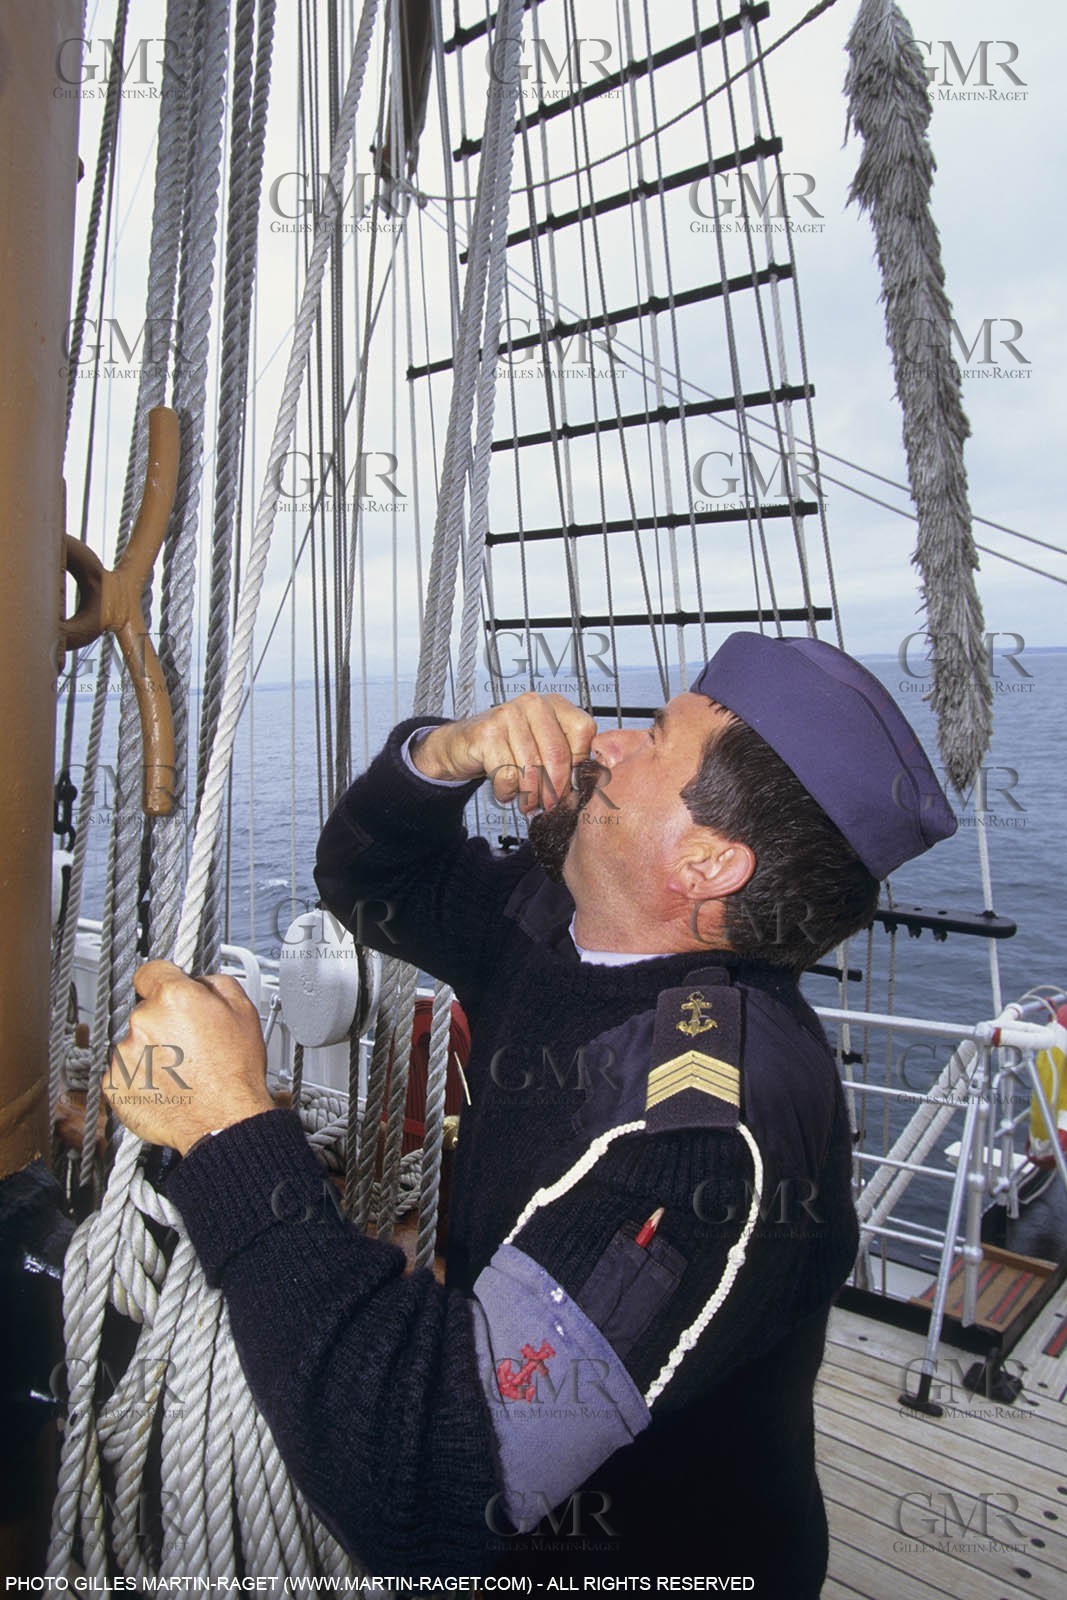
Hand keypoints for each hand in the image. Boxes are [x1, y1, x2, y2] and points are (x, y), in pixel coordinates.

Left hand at [105, 960, 274, 1153]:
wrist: (224, 1120)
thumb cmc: (235, 1072)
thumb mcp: (244, 1011)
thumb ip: (216, 983)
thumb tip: (199, 981)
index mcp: (173, 998)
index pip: (150, 971)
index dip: (164, 980)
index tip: (167, 989)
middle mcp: (143, 1021)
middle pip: (146, 1009)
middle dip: (164, 1021)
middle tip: (190, 1042)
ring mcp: (125, 1054)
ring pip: (134, 1041)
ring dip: (152, 1050)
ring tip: (181, 1068)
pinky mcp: (115, 1083)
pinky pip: (124, 1070)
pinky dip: (140, 1076)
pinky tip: (167, 1083)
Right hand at [412, 692, 596, 813]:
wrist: (464, 745)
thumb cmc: (509, 747)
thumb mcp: (543, 746)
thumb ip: (567, 758)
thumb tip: (586, 786)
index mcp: (556, 705)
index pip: (583, 732)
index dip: (578, 765)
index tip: (571, 786)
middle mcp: (534, 704)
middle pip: (558, 754)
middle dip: (555, 789)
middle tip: (549, 805)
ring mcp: (508, 715)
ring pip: (532, 768)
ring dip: (531, 796)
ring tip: (528, 802)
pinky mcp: (487, 734)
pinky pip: (508, 775)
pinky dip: (508, 792)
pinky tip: (507, 791)